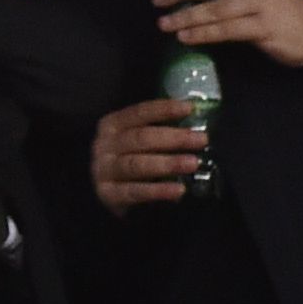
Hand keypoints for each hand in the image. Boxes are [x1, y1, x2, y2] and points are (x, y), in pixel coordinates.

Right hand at [92, 96, 204, 212]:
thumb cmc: (127, 160)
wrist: (102, 193)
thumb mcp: (135, 142)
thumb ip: (157, 132)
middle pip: (140, 138)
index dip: (164, 109)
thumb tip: (195, 127)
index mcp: (112, 125)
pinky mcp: (108, 195)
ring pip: (137, 165)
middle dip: (173, 138)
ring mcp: (104, 171)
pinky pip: (135, 192)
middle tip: (201, 140)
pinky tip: (179, 190)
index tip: (190, 108)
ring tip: (193, 163)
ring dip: (167, 163)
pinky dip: (158, 191)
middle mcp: (104, 145)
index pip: (139, 113)